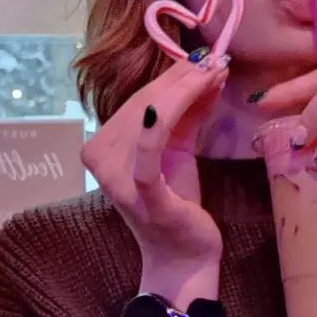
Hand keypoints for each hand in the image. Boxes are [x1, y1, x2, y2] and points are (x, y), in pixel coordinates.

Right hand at [80, 56, 227, 303]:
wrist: (183, 256)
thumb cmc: (178, 202)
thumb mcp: (178, 150)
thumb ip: (185, 112)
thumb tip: (205, 68)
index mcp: (101, 146)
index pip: (139, 101)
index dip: (173, 77)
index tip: (207, 60)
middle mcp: (99, 158)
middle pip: (144, 104)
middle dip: (184, 80)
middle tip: (217, 63)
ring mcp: (116, 177)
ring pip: (150, 117)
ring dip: (186, 91)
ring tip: (216, 74)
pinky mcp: (141, 193)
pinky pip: (149, 152)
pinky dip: (160, 123)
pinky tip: (180, 100)